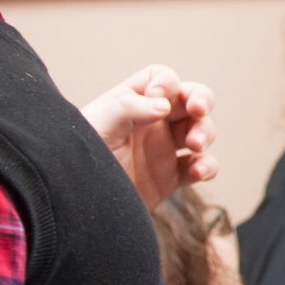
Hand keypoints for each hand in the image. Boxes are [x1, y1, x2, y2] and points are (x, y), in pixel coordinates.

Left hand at [82, 65, 215, 208]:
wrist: (78, 207)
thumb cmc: (78, 161)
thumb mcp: (98, 126)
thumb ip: (129, 108)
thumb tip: (164, 106)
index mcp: (130, 103)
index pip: (160, 78)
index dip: (166, 82)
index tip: (159, 98)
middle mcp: (150, 122)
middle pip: (189, 98)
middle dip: (201, 99)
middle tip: (198, 110)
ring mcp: (163, 149)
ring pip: (200, 130)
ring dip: (205, 133)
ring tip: (194, 145)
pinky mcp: (171, 178)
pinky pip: (201, 166)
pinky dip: (207, 166)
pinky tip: (197, 172)